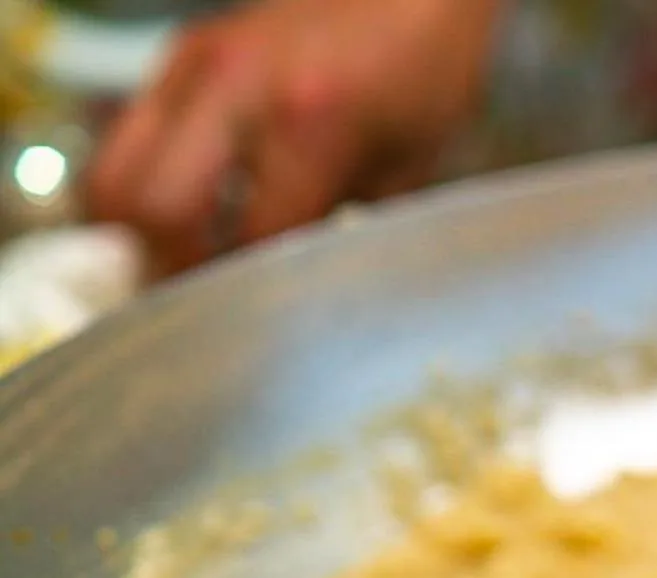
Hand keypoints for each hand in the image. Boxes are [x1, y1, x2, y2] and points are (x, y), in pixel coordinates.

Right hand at [87, 0, 501, 276]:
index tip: (257, 333)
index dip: (247, 296)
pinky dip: (147, 186)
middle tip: (201, 305)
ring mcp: (198, 64)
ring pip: (116, 175)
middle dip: (171, 271)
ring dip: (142, 232)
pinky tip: (193, 214)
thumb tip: (308, 301)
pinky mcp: (182, 54)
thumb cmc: (427, 71)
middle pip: (153, 211)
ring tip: (187, 264)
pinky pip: (131, 137)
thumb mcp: (410, 168)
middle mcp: (238, 88)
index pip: (247, 243)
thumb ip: (352, 232)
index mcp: (309, 124)